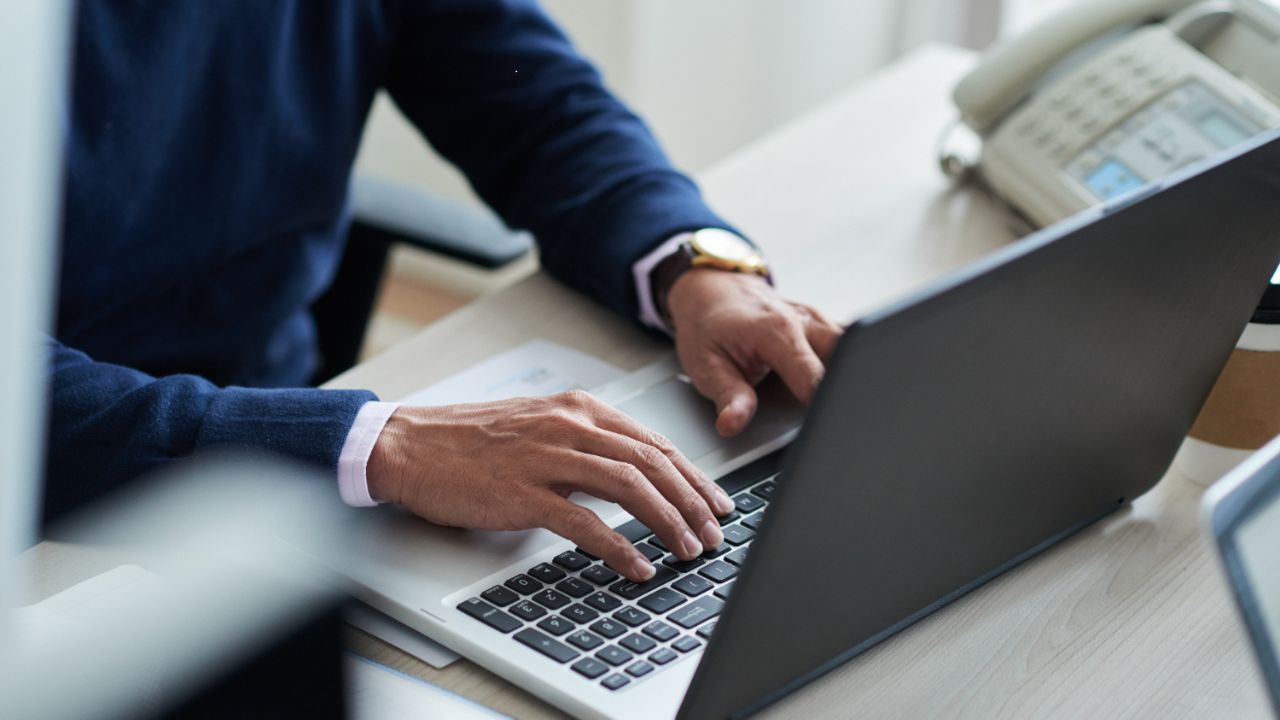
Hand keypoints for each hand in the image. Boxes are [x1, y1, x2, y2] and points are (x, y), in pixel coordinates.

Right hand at [366, 391, 734, 580]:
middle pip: (652, 462)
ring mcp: (546, 458)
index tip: (715, 500)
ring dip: (668, 522)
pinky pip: (584, 523)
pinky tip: (637, 566)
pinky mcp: (523, 493)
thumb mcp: (538, 425)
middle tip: (715, 531)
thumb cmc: (469, 440)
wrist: (409, 445)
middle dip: (692, 500)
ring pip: (629, 487)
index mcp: (577, 408)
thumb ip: (584, 441)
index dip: (692, 474)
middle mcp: (569, 426)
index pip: (653, 441)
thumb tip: (633, 472)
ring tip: (688, 549)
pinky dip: (619, 547)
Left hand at [667, 270, 842, 435]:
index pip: (814, 376)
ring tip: (840, 401)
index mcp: (776, 331)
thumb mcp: (706, 365)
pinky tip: (841, 382)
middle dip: (847, 386)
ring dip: (850, 372)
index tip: (825, 424)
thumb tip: (733, 424)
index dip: (822, 404)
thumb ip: (728, 396)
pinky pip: (845, 342)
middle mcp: (804, 321)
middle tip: (839, 416)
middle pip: (846, 355)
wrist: (710, 289)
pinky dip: (848, 362)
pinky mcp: (822, 324)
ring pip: (851, 346)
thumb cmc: (707, 325)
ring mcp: (817, 320)